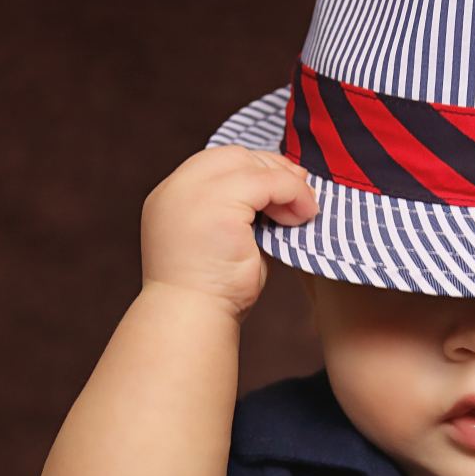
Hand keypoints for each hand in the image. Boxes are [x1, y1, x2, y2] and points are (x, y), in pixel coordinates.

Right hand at [139, 145, 318, 320]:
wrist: (192, 319)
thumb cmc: (212, 291)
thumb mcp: (223, 240)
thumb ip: (240, 213)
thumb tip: (279, 195)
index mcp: (172, 196)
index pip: (217, 163)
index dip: (254, 169)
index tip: (284, 187)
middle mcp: (176, 188)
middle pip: (233, 155)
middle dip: (272, 169)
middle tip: (302, 191)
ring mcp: (193, 193)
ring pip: (252, 164)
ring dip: (285, 183)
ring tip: (303, 211)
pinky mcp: (217, 205)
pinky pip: (268, 182)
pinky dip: (292, 193)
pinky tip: (302, 216)